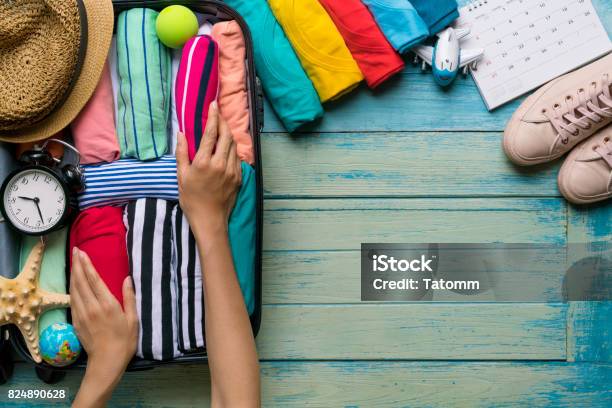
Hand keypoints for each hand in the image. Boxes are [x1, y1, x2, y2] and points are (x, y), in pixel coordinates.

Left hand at [71, 247, 137, 406]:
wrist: (107, 362)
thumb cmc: (125, 341)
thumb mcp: (133, 319)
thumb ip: (129, 297)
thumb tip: (127, 278)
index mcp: (107, 305)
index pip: (94, 279)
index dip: (87, 265)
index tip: (82, 253)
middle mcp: (92, 307)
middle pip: (81, 281)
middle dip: (77, 265)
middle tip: (75, 251)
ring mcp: (81, 314)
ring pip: (74, 290)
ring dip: (73, 275)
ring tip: (74, 263)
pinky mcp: (76, 322)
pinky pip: (72, 301)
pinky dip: (72, 288)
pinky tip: (73, 283)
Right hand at [176, 102, 241, 237]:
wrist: (209, 219)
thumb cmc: (191, 198)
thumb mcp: (181, 175)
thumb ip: (182, 153)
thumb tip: (181, 133)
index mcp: (203, 162)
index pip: (211, 133)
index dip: (213, 116)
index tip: (214, 104)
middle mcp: (220, 164)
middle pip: (226, 135)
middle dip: (223, 122)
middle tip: (219, 114)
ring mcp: (232, 170)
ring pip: (234, 145)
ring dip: (229, 134)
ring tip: (223, 128)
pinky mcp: (239, 177)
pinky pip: (237, 158)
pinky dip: (232, 149)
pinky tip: (227, 147)